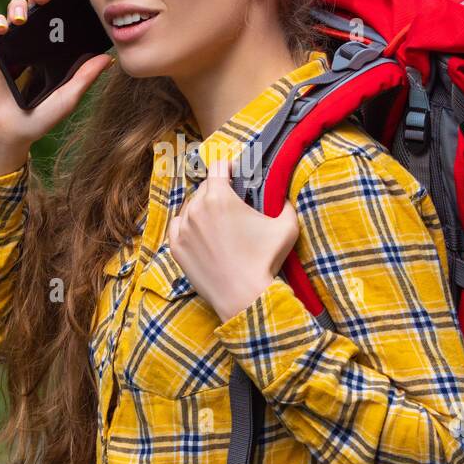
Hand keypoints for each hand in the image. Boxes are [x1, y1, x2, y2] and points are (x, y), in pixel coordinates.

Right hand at [0, 0, 113, 150]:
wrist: (7, 134)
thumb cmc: (39, 119)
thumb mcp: (67, 98)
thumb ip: (85, 78)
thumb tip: (107, 58)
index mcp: (54, 50)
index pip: (61, 17)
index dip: (66, 3)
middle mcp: (34, 42)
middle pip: (36, 5)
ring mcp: (13, 44)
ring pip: (14, 9)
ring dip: (18, 5)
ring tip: (21, 19)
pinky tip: (4, 29)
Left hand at [167, 151, 298, 321]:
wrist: (244, 297)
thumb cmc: (265, 261)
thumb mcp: (287, 226)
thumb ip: (285, 203)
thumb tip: (281, 195)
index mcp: (220, 197)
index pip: (218, 167)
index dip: (228, 166)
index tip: (233, 172)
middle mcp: (196, 209)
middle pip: (203, 188)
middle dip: (217, 191)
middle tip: (231, 203)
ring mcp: (183, 229)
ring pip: (189, 207)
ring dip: (201, 208)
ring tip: (216, 221)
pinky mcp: (176, 248)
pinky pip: (177, 226)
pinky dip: (186, 225)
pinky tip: (198, 231)